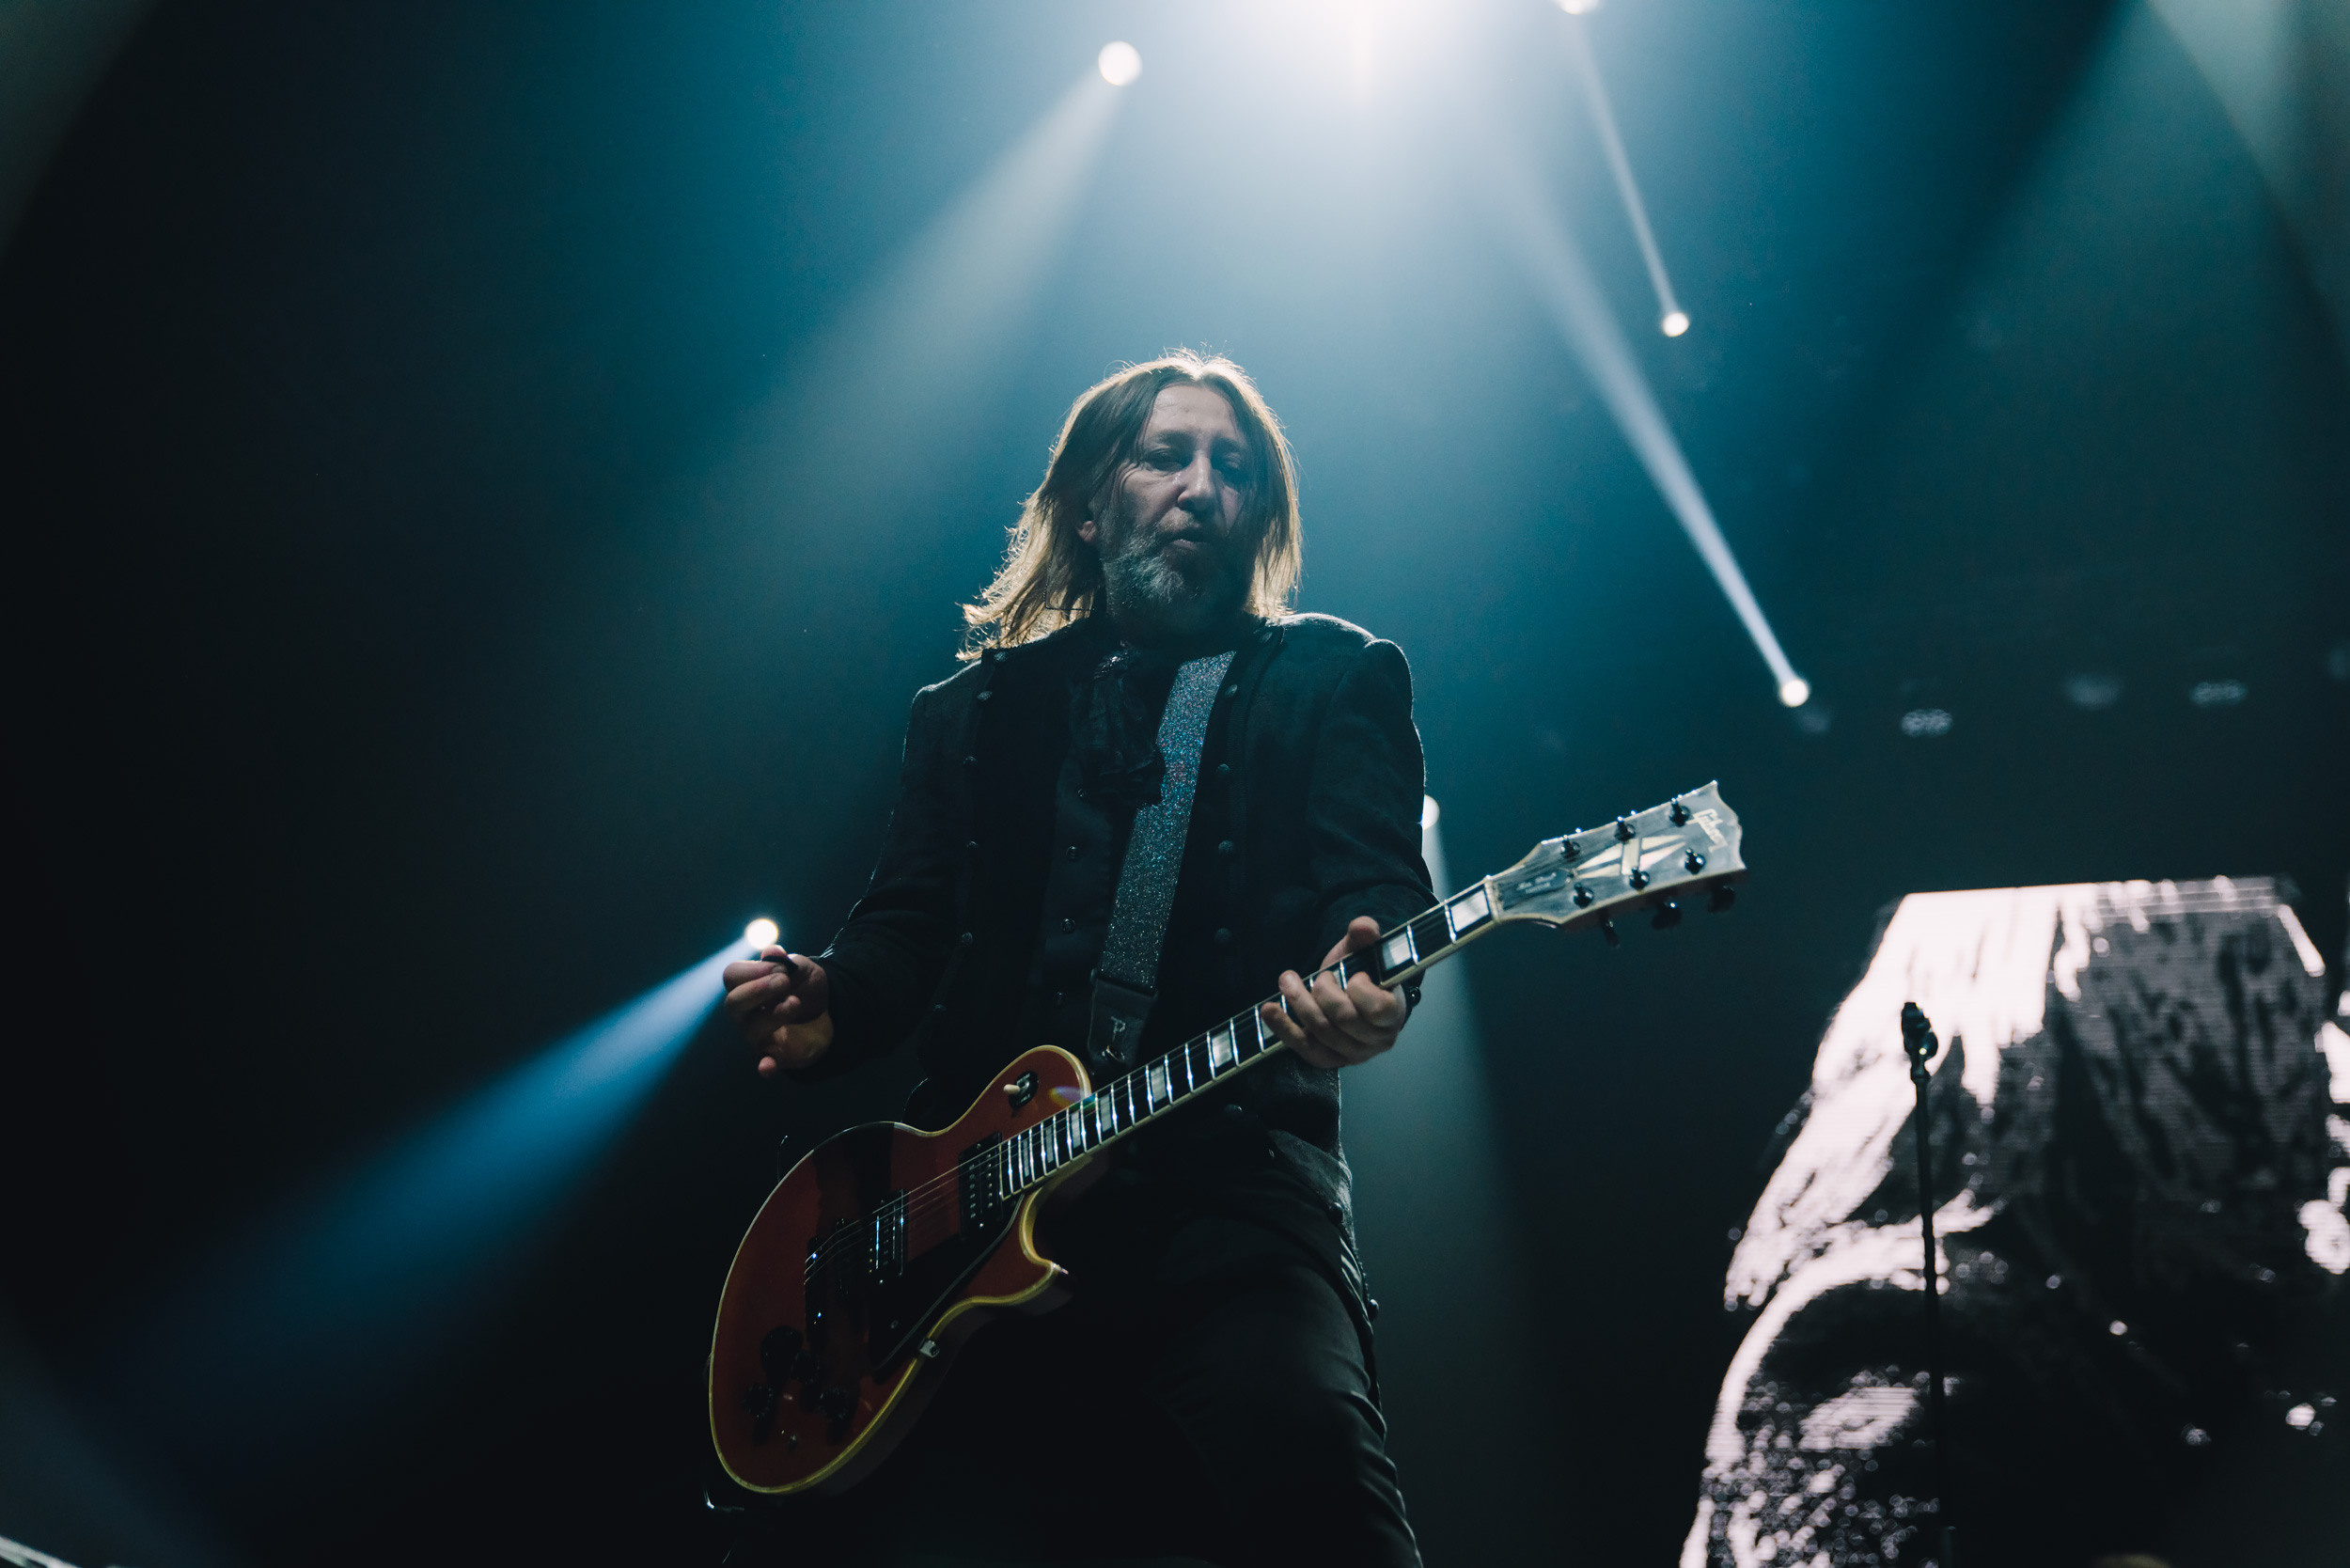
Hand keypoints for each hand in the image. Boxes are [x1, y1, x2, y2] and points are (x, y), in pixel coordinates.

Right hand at [722, 946, 835, 1076]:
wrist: (828, 1011)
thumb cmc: (804, 987)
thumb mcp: (801, 969)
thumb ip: (785, 962)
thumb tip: (772, 953)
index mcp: (748, 985)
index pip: (732, 976)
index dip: (754, 970)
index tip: (781, 968)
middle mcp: (746, 1012)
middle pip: (733, 1004)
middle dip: (757, 990)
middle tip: (784, 982)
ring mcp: (758, 1034)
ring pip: (752, 1028)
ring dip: (773, 1014)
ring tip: (795, 1003)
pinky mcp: (775, 1054)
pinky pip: (765, 1062)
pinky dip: (765, 1065)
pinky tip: (767, 1066)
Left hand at [1261, 916, 1409, 1069]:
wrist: (1347, 997)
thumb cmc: (1360, 974)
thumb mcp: (1362, 952)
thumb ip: (1364, 937)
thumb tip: (1363, 926)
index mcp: (1394, 1013)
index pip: (1378, 1008)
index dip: (1360, 989)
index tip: (1353, 974)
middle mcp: (1378, 1040)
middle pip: (1344, 1019)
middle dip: (1324, 991)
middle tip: (1319, 977)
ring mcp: (1353, 1055)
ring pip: (1322, 1032)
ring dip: (1299, 1002)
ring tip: (1287, 981)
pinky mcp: (1329, 1061)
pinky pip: (1304, 1048)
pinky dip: (1283, 1028)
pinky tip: (1268, 1010)